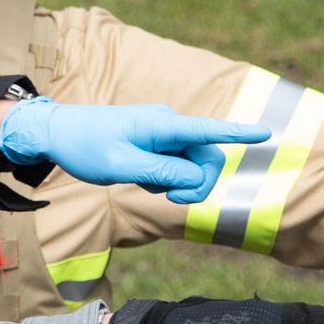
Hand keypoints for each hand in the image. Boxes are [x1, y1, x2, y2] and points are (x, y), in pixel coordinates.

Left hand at [0, 98, 271, 202]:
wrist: (57, 133)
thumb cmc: (84, 147)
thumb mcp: (120, 166)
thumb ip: (160, 172)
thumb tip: (195, 176)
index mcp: (161, 124)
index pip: (207, 130)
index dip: (238, 134)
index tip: (266, 133)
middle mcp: (168, 124)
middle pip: (207, 157)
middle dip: (197, 183)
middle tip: (170, 199)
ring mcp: (163, 133)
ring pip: (192, 164)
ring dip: (177, 183)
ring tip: (143, 182)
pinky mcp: (157, 143)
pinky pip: (176, 165)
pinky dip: (166, 179)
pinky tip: (141, 178)